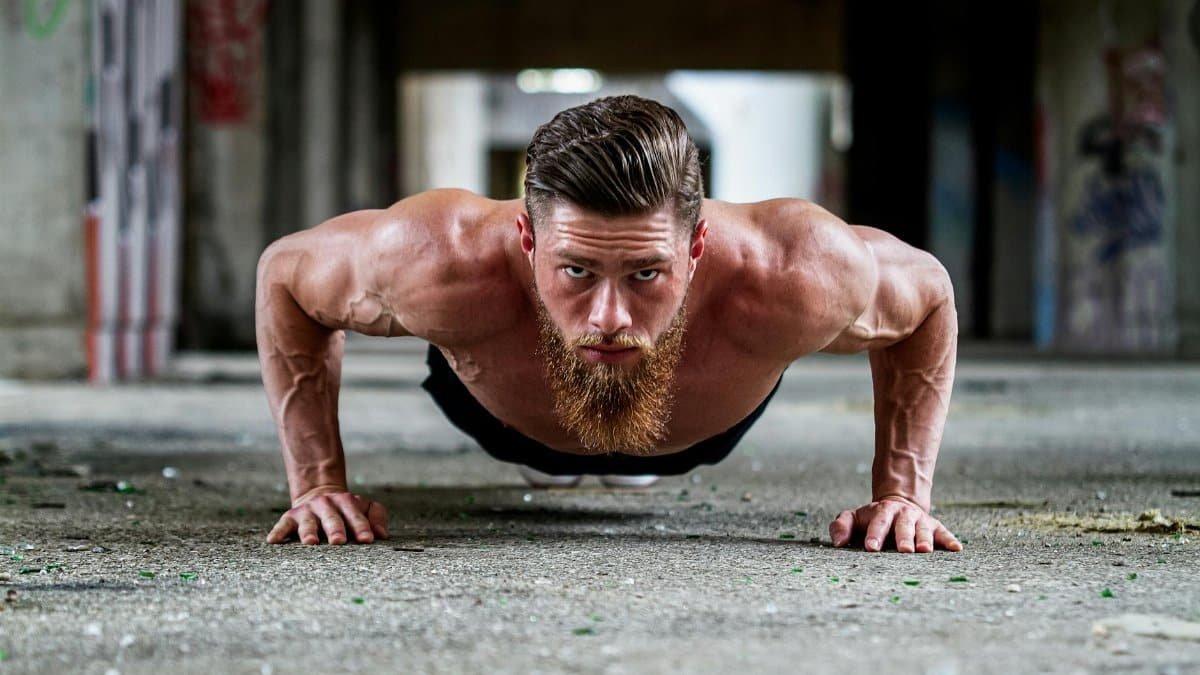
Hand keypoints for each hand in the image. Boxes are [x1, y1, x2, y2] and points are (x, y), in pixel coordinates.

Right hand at [266, 491, 388, 544]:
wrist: (319, 495)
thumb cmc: (346, 510)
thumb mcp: (364, 508)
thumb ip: (376, 517)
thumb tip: (382, 534)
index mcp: (347, 502)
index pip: (355, 516)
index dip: (362, 527)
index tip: (367, 540)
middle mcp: (326, 505)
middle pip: (332, 518)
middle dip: (335, 529)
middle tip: (339, 542)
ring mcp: (308, 511)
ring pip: (308, 522)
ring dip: (309, 532)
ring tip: (311, 542)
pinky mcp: (290, 517)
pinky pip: (283, 525)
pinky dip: (278, 532)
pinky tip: (273, 541)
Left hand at [829, 496, 961, 552]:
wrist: (897, 503)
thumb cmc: (872, 518)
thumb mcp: (854, 517)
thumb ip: (842, 526)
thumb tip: (837, 543)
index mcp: (882, 512)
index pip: (878, 522)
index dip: (875, 534)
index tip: (871, 547)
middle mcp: (903, 515)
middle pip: (903, 525)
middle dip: (903, 537)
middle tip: (904, 550)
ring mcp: (920, 520)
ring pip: (923, 529)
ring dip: (924, 539)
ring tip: (925, 551)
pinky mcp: (935, 527)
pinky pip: (943, 533)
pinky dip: (949, 540)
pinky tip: (956, 548)